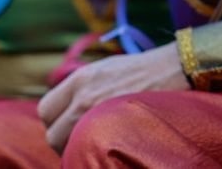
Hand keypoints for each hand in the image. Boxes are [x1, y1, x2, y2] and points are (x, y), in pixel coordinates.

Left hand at [37, 42, 186, 152]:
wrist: (177, 68)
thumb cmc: (144, 69)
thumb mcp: (106, 68)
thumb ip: (82, 87)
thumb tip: (67, 109)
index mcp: (80, 80)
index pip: (45, 110)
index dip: (54, 121)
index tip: (67, 125)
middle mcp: (83, 97)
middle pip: (51, 134)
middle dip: (62, 141)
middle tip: (81, 139)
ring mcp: (99, 114)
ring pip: (67, 147)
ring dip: (76, 149)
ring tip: (97, 143)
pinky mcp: (115, 128)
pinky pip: (88, 150)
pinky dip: (93, 152)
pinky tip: (107, 147)